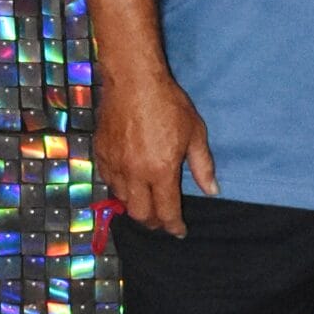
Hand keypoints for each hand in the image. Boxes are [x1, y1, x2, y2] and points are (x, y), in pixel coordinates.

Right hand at [93, 67, 217, 237]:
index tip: (179, 232)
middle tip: (162, 220)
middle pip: (140, 214)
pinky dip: (120, 188)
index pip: (166, 212)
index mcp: (160, 171)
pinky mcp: (101, 153)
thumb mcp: (195, 133)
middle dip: (153, 222)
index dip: (173, 226)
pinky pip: (108, 181)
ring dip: (135, 205)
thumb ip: (202, 166)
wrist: (134, 81)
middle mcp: (135, 174)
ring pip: (122, 199)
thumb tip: (212, 190)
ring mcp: (115, 164)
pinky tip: (129, 182)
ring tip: (146, 201)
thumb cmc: (169, 104)